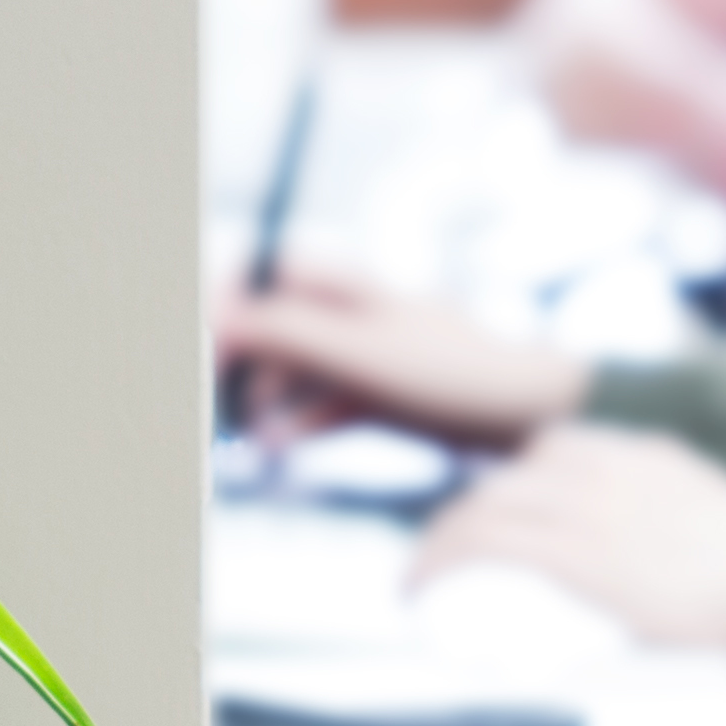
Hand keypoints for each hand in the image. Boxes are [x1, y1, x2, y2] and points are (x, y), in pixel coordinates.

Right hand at [214, 269, 591, 452]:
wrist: (531, 414)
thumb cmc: (455, 371)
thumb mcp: (362, 353)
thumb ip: (287, 333)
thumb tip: (218, 318)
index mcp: (343, 284)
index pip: (258, 277)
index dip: (219, 309)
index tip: (194, 354)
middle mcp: (346, 313)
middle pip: (266, 330)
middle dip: (236, 368)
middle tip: (206, 412)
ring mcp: (361, 355)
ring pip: (288, 374)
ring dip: (263, 404)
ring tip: (247, 439)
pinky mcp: (375, 395)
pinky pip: (317, 406)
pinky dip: (295, 424)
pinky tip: (279, 448)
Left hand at [419, 425, 725, 661]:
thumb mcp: (716, 516)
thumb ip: (686, 520)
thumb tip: (676, 563)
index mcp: (641, 456)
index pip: (552, 451)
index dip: (515, 486)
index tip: (499, 517)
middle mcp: (605, 469)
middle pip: (508, 481)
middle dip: (469, 518)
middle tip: (453, 562)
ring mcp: (586, 507)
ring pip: (484, 507)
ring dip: (443, 543)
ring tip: (426, 581)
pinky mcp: (575, 553)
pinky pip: (483, 542)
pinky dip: (441, 559)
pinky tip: (422, 585)